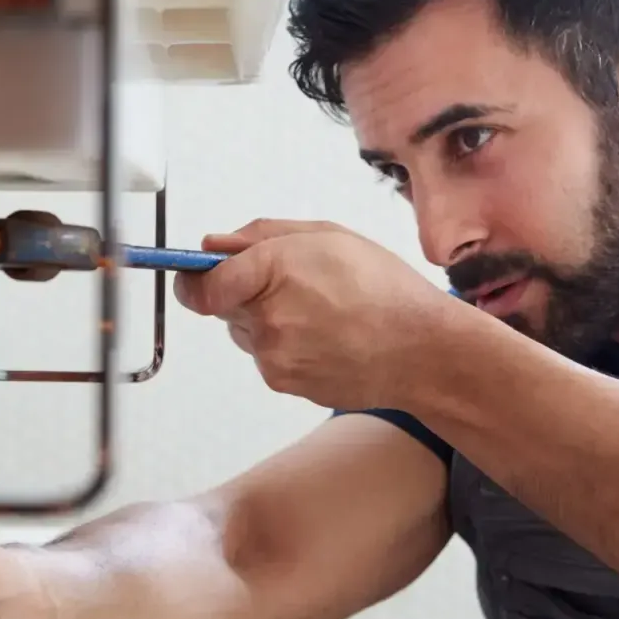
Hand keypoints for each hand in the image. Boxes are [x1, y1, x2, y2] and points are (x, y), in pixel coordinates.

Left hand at [172, 219, 457, 409]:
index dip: (195, 278)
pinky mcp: (283, 382)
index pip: (201, 285)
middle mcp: (267, 318)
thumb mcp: (328, 236)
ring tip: (320, 313)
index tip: (197, 273)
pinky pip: (267, 357)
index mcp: (274, 270)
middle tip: (294, 286)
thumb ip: (261, 236)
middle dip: (245, 293)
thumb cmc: (386, 290)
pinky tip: (325, 338)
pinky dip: (285, 346)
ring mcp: (274, 356)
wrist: (423, 351)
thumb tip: (213, 245)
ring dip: (266, 321)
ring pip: (245, 332)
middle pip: (222, 306)